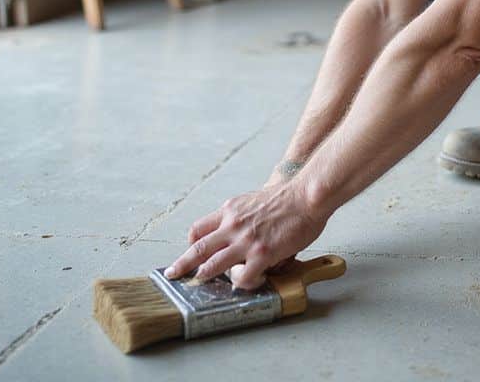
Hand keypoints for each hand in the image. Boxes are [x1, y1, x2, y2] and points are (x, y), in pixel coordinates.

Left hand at [164, 182, 327, 289]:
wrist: (307, 195)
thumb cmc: (288, 198)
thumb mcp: (255, 199)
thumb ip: (242, 215)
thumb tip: (241, 230)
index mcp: (230, 210)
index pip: (199, 228)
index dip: (191, 243)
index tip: (191, 251)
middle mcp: (232, 225)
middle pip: (197, 248)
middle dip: (182, 264)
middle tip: (172, 274)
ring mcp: (246, 241)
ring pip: (213, 265)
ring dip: (203, 277)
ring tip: (198, 284)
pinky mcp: (262, 253)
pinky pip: (243, 277)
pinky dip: (241, 283)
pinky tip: (250, 282)